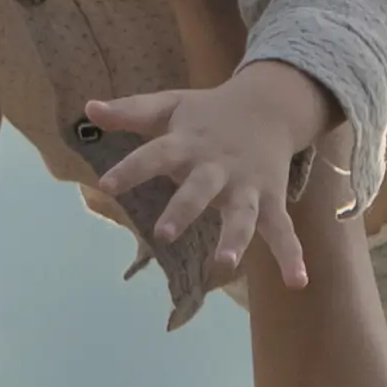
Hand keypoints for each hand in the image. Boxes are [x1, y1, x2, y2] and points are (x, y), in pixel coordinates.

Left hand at [91, 66, 327, 292]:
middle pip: (199, 189)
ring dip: (235, 238)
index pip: (155, 154)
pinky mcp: (270, 199)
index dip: (131, 169)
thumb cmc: (209, 113)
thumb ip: (131, 111)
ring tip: (226, 264)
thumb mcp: (171, 105)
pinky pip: (282, 230)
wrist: (270, 104)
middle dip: (183, 210)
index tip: (106, 185)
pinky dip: (291, 255)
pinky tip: (297, 282)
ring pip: (242, 214)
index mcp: (188, 142)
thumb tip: (88, 109)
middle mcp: (217, 166)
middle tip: (163, 235)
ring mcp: (246, 185)